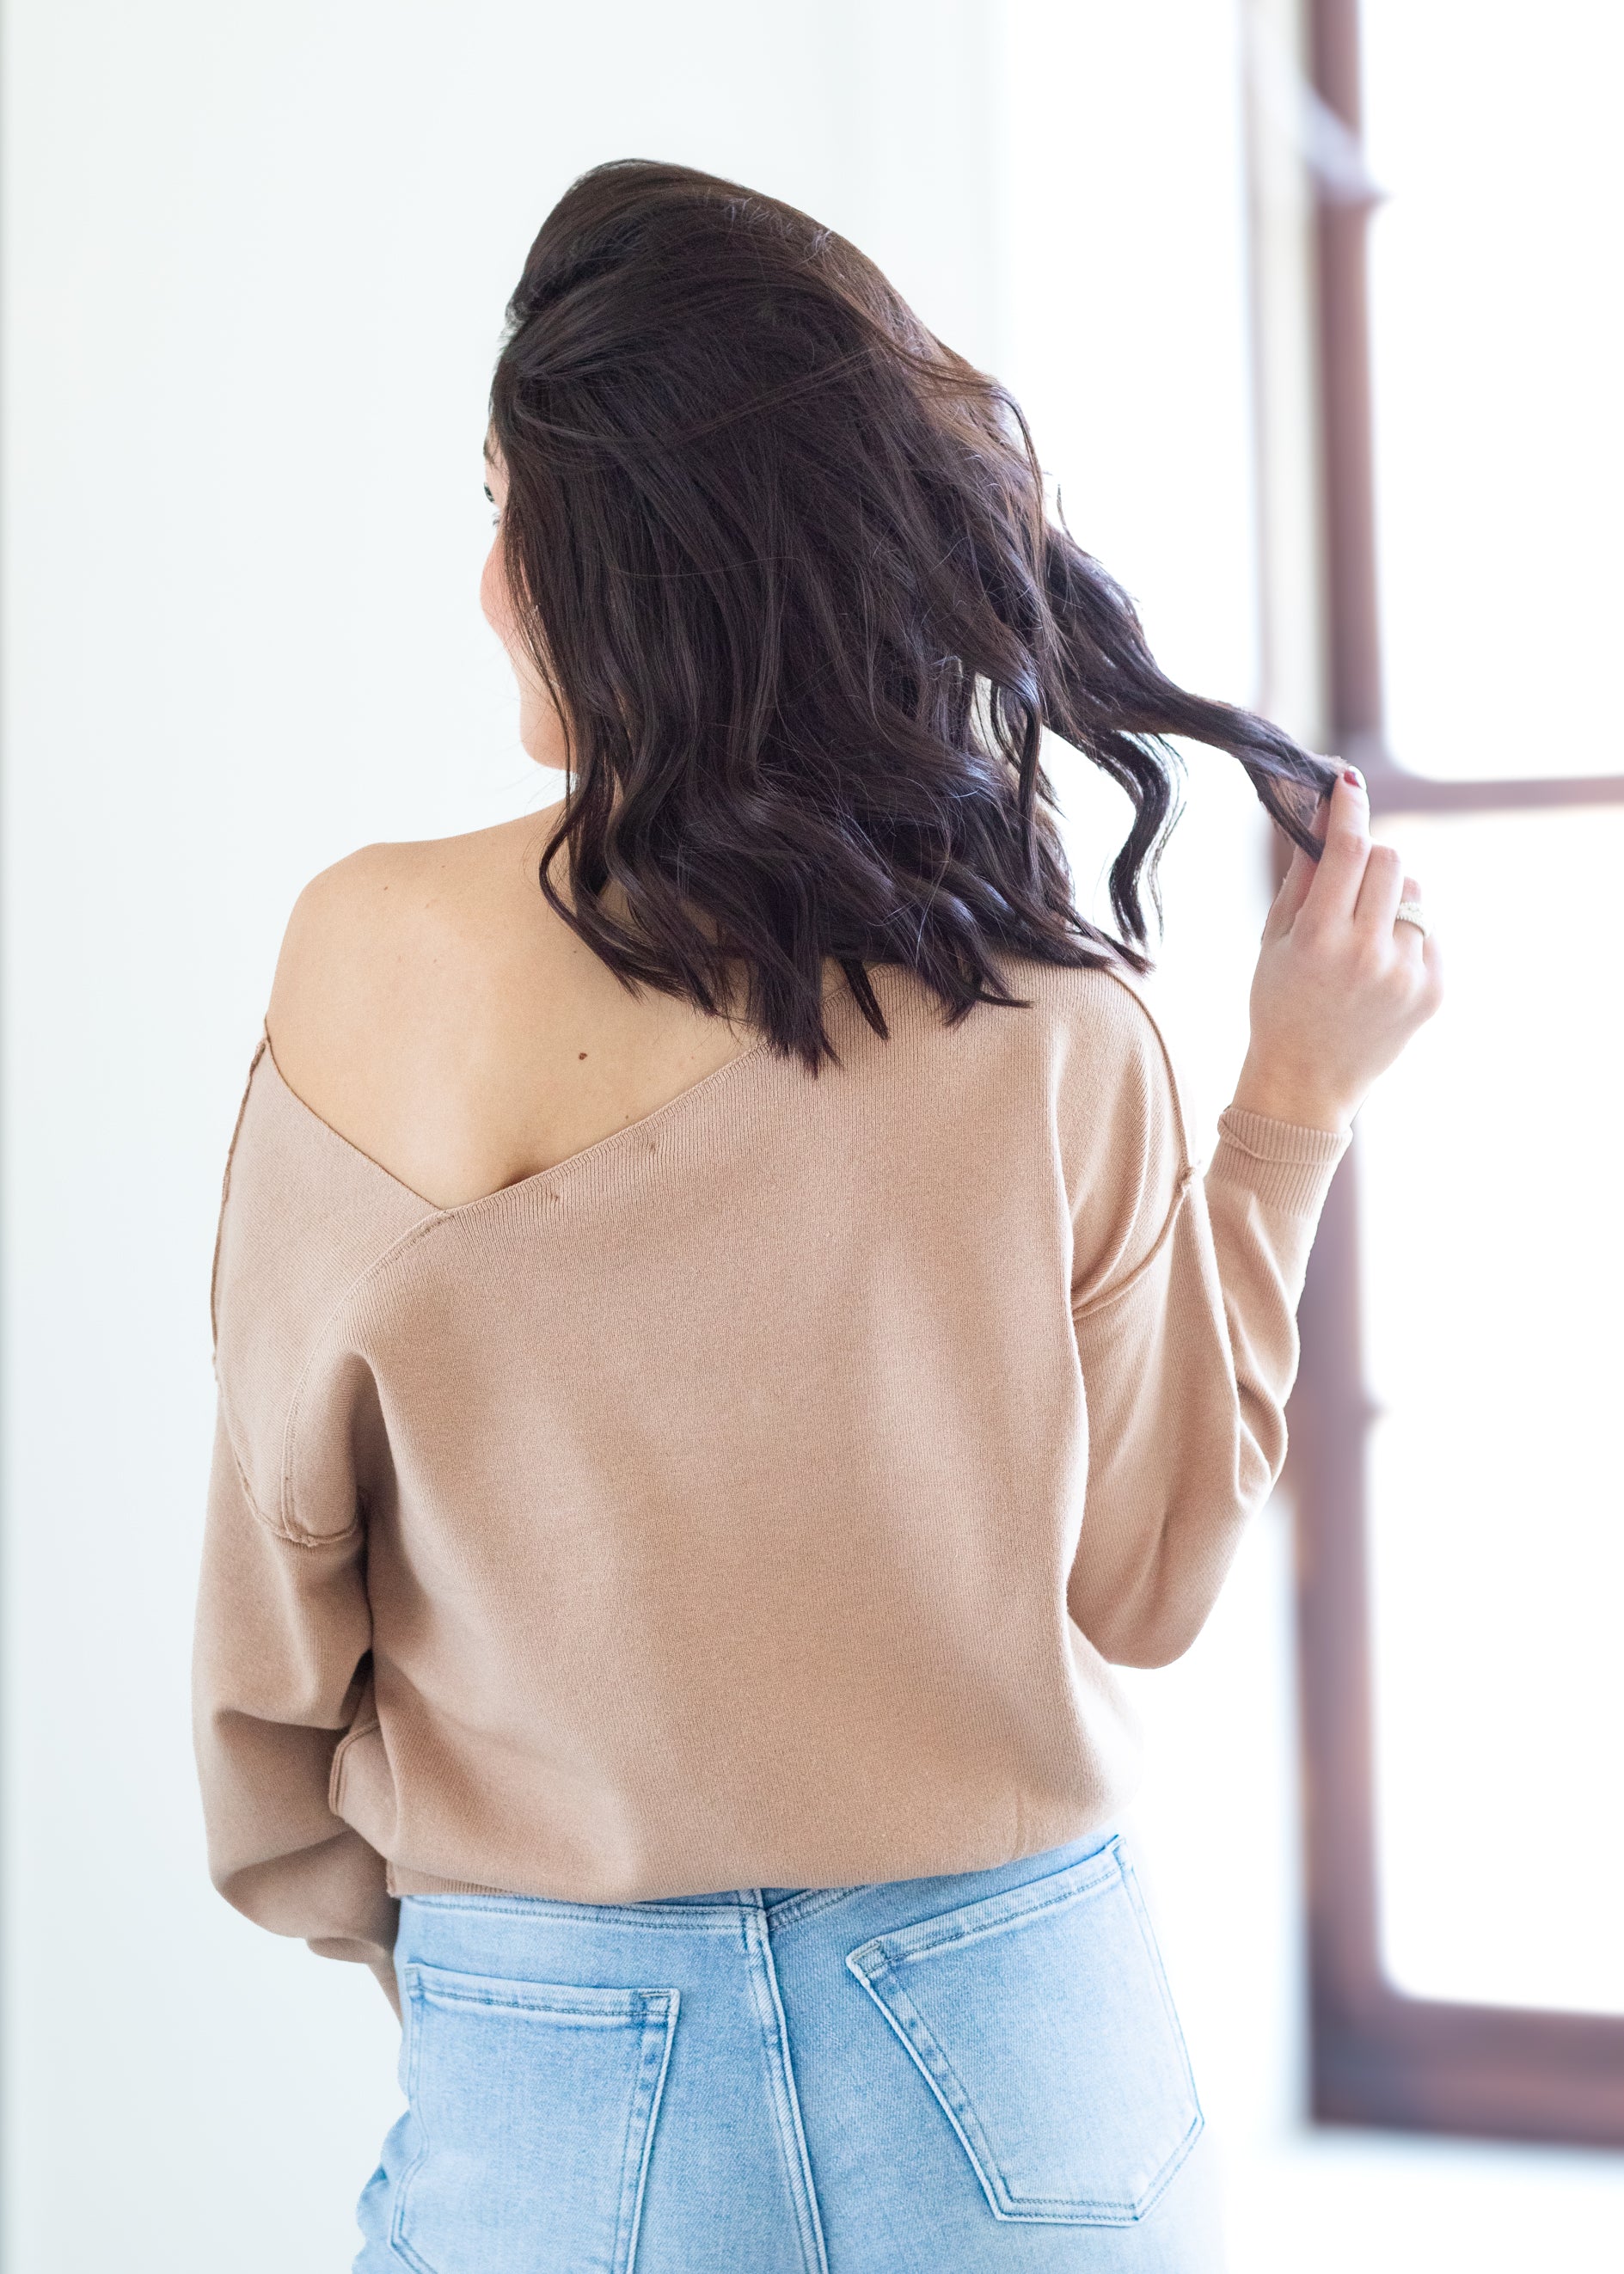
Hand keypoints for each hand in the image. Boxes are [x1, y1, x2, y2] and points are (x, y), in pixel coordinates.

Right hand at [1230, 767, 1444, 1134]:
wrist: (1307, 1082)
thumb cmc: (1280, 1004)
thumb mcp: (1273, 940)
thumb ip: (1301, 877)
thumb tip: (1321, 816)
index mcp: (1319, 939)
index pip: (1346, 849)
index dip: (1349, 806)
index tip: (1348, 780)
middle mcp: (1367, 953)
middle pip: (1389, 859)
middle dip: (1367, 859)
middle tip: (1346, 886)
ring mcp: (1406, 973)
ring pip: (1415, 892)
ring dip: (1390, 897)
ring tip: (1362, 935)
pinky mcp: (1433, 989)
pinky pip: (1429, 930)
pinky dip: (1406, 934)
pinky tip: (1379, 966)